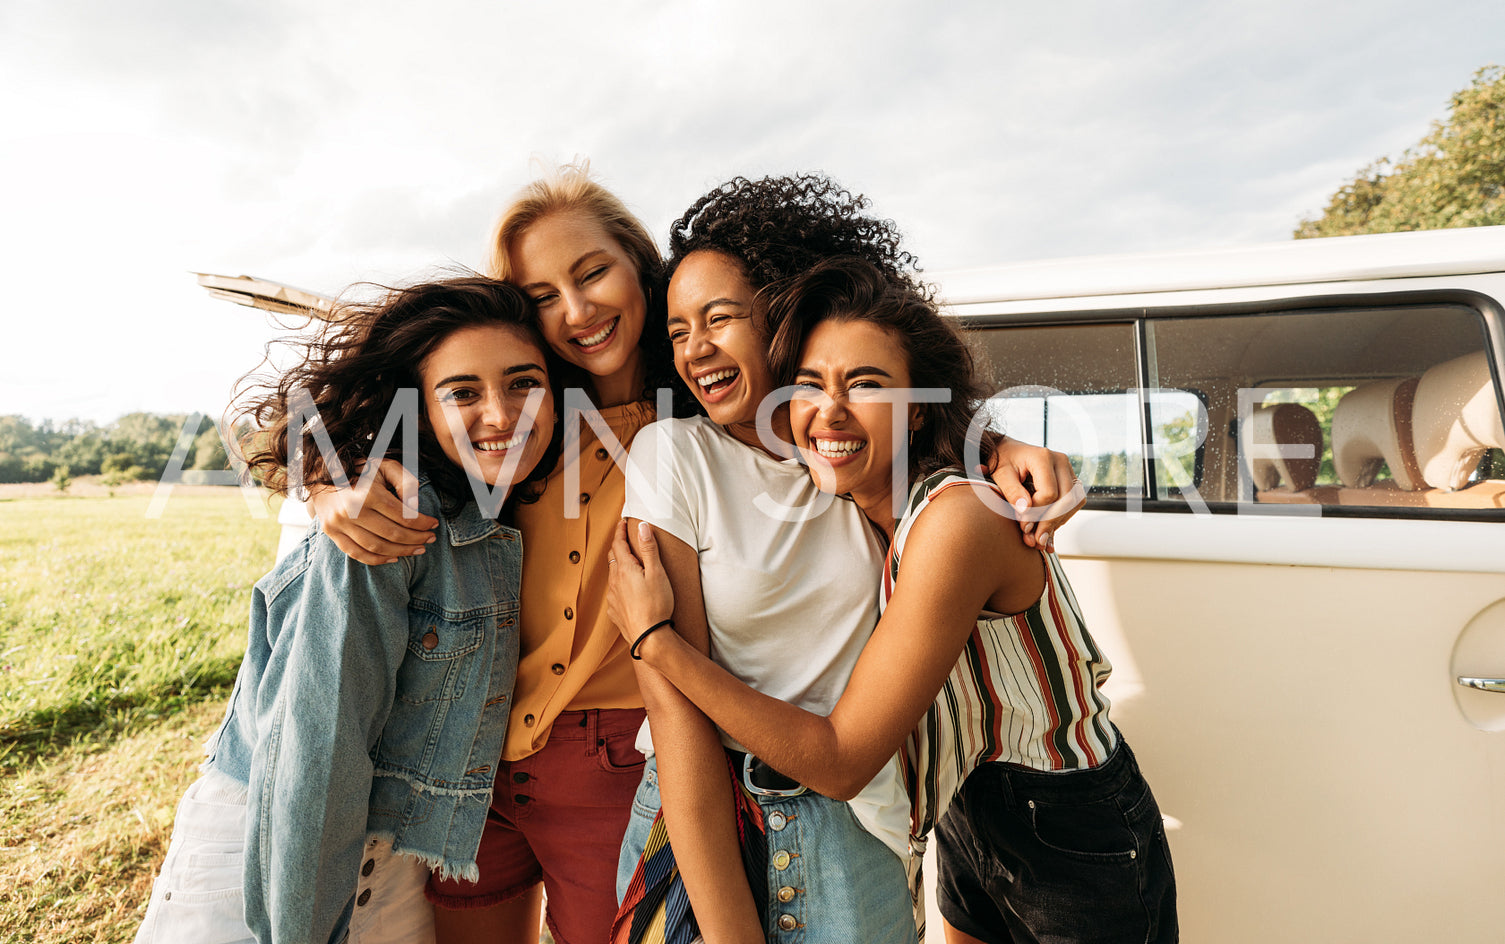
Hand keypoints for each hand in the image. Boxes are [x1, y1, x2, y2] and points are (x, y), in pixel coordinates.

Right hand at [306, 458, 437, 564]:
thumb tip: (416, 506)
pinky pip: (356, 553)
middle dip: (416, 539)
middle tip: (430, 539)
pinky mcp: (331, 532)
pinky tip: (394, 558)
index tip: (434, 524)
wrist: (322, 471)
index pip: (403, 516)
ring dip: (401, 552)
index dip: (422, 523)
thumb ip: (405, 481)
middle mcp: (352, 510)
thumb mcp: (386, 466)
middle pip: (392, 534)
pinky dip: (377, 560)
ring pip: (376, 547)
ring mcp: (339, 523)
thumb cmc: (362, 469)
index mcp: (368, 493)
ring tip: (418, 549)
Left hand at [607, 519, 676, 650]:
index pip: (618, 544)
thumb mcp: (657, 573)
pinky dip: (619, 585)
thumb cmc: (656, 604)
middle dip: (617, 546)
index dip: (620, 531)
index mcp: (625, 569)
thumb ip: (649, 549)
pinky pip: (614, 592)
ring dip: (618, 565)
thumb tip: (643, 526)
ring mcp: (612, 597)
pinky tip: (627, 589)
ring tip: (627, 563)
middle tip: (624, 538)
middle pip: (612, 558)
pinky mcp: (614, 611)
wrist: (649, 637)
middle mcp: (614, 582)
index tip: (622, 522)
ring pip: (612, 575)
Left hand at [984, 439, 1085, 549]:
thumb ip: (1012, 492)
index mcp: (1043, 457)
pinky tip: (1048, 529)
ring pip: (1074, 502)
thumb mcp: (1001, 475)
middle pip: (1066, 499)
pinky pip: (1075, 502)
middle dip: (1050, 522)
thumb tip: (1025, 511)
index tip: (1022, 523)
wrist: (1008, 451)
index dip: (1036, 512)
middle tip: (1034, 540)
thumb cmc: (1003, 461)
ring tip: (1040, 536)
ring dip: (1059, 522)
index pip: (1049, 493)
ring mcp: (1068, 469)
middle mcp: (1061, 461)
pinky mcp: (1070, 479)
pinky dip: (1062, 517)